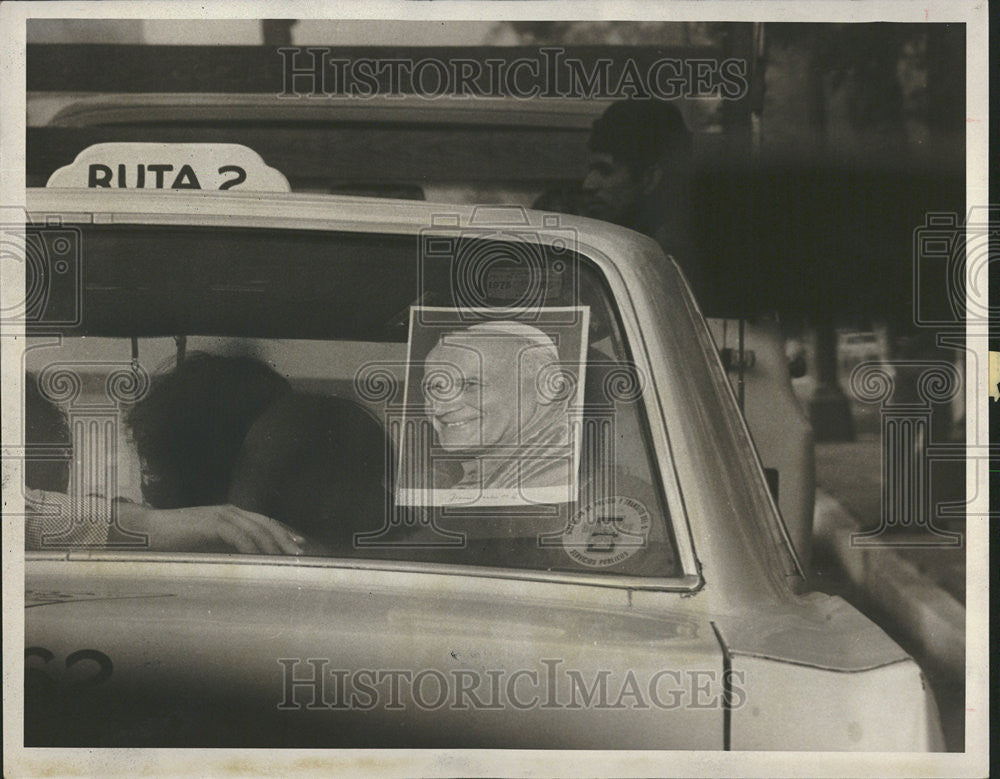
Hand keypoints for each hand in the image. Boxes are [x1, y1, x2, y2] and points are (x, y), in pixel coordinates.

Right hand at [120, 502, 305, 554]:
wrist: (145, 531)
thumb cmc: (174, 542)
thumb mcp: (207, 545)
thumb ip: (226, 550)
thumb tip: (245, 565)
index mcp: (231, 515)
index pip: (265, 522)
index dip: (284, 532)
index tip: (300, 545)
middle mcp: (230, 512)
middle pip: (267, 524)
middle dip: (285, 539)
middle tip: (300, 555)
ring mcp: (221, 516)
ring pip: (256, 529)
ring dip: (273, 545)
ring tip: (286, 559)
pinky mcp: (211, 523)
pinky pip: (238, 536)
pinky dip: (252, 548)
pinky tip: (260, 559)